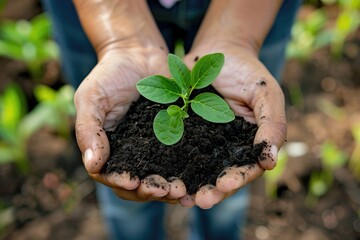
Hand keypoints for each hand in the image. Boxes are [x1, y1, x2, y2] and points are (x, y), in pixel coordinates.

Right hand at [74, 47, 186, 202]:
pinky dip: (189, 173)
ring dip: (171, 189)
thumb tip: (92, 165)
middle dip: (150, 191)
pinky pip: (182, 160)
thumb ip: (89, 130)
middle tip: (164, 190)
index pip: (112, 176)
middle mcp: (133, 155)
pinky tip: (197, 180)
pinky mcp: (176, 138)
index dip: (121, 182)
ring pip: (162, 178)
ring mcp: (155, 149)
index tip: (132, 181)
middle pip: (139, 185)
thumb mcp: (92, 98)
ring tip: (182, 191)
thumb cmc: (109, 75)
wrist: (139, 53)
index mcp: (109, 149)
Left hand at [180, 42, 286, 208]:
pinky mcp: (181, 131)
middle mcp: (224, 148)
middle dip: (211, 191)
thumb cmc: (248, 72)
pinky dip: (171, 164)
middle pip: (219, 176)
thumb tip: (270, 162)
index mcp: (247, 144)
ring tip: (180, 196)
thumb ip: (272, 125)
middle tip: (200, 200)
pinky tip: (162, 174)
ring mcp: (202, 141)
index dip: (236, 179)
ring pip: (196, 169)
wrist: (217, 51)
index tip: (224, 185)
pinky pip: (175, 150)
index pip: (245, 168)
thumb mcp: (267, 94)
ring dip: (190, 185)